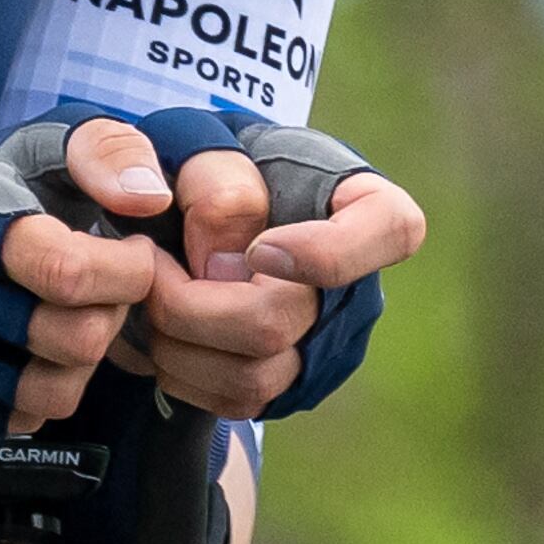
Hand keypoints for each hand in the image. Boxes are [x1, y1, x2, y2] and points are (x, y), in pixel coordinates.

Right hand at [0, 122, 166, 437]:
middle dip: (110, 317)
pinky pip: (14, 421)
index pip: (66, 271)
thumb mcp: (44, 142)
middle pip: (69, 338)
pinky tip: (33, 351)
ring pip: (47, 392)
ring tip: (73, 320)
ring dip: (81, 362)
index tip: (135, 257)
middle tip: (105, 293)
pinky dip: (39, 392)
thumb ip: (106, 150)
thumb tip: (151, 197)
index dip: (126, 272)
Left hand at [129, 141, 428, 419]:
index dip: (327, 252)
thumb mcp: (203, 142)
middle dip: (192, 303)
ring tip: (150, 299)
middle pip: (279, 320)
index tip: (257, 249)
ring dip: (176, 343)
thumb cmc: (209, 166)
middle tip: (150, 268)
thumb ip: (214, 182)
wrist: (190, 211)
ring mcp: (325, 344)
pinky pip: (232, 401)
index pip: (392, 230)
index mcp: (359, 202)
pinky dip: (181, 373)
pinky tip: (163, 333)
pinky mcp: (289, 385)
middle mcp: (355, 285)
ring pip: (252, 375)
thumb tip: (220, 263)